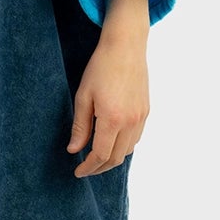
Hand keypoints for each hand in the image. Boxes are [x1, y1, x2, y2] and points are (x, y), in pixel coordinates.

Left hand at [67, 29, 147, 175]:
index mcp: (112, 119)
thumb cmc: (100, 68)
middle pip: (116, 158)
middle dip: (99, 167)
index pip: (100, 154)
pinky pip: (136, 138)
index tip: (78, 172)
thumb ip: (80, 126)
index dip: (88, 167)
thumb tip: (74, 150)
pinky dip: (123, 146)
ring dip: (112, 158)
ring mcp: (141, 117)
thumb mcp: (83, 96)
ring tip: (96, 157)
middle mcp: (130, 122)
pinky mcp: (146, 112)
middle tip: (85, 169)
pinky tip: (111, 142)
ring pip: (127, 150)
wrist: (126, 47)